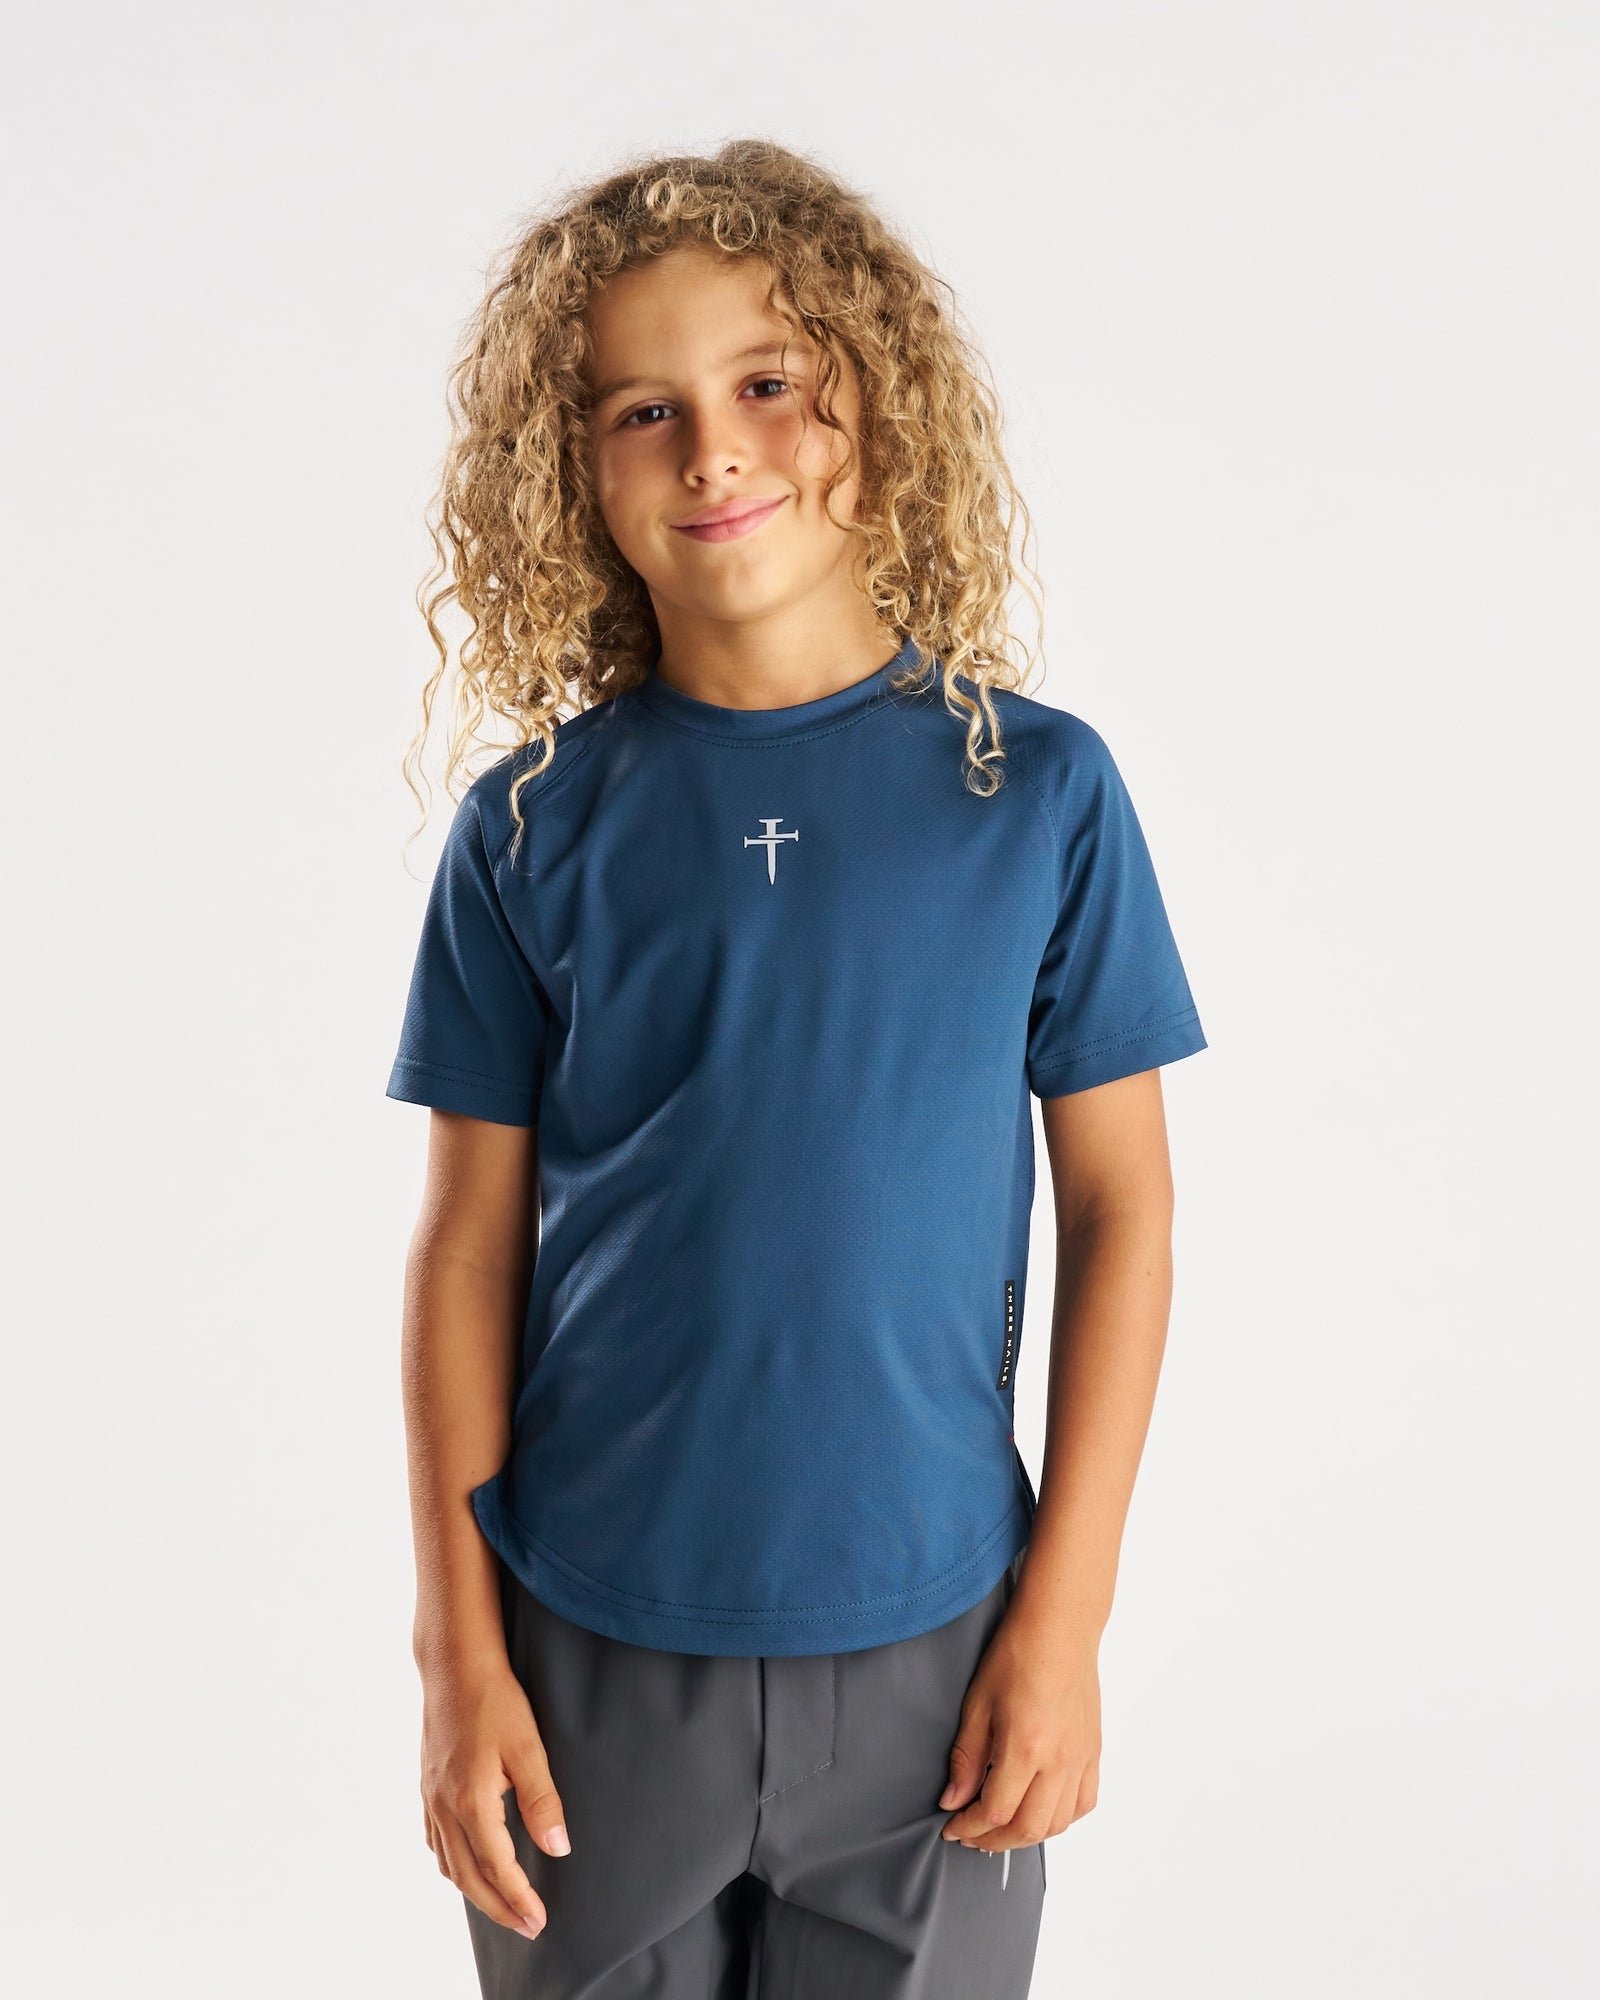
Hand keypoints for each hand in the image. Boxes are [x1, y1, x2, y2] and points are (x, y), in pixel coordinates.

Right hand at [419, 1655, 571, 1939]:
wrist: (455, 1666)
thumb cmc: (495, 1700)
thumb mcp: (529, 1747)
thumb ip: (542, 1800)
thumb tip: (558, 1847)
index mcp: (471, 1802)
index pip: (497, 1868)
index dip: (519, 1899)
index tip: (539, 1921)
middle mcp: (444, 1807)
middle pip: (469, 1877)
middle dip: (499, 1907)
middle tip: (527, 1927)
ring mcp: (431, 1798)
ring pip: (449, 1863)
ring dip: (475, 1892)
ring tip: (502, 1905)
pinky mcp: (427, 1786)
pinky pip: (435, 1842)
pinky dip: (453, 1865)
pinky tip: (467, 1865)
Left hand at [937, 1602, 1101, 1852]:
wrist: (1059, 1629)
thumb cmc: (1016, 1655)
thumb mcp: (977, 1704)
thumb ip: (966, 1759)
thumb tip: (953, 1800)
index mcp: (1025, 1748)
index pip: (995, 1811)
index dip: (969, 1826)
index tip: (952, 1826)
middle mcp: (1059, 1761)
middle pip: (1028, 1828)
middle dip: (993, 1840)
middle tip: (971, 1834)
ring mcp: (1081, 1759)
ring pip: (1058, 1823)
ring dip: (1026, 1835)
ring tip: (1001, 1827)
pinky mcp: (1093, 1752)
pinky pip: (1083, 1803)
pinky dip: (1061, 1818)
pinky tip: (1040, 1810)